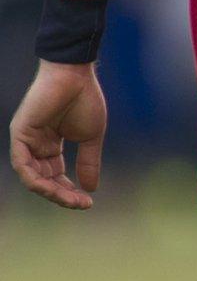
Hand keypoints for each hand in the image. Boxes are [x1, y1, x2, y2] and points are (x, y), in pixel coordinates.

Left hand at [9, 59, 106, 209]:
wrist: (76, 75)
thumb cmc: (85, 100)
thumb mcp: (91, 137)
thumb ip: (88, 162)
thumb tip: (91, 189)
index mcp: (50, 145)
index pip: (56, 176)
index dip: (70, 191)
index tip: (88, 202)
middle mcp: (35, 145)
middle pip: (44, 180)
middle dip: (62, 195)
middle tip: (81, 204)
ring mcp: (26, 140)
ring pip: (32, 177)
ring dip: (50, 191)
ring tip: (70, 199)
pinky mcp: (20, 134)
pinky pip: (22, 164)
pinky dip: (34, 178)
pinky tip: (50, 187)